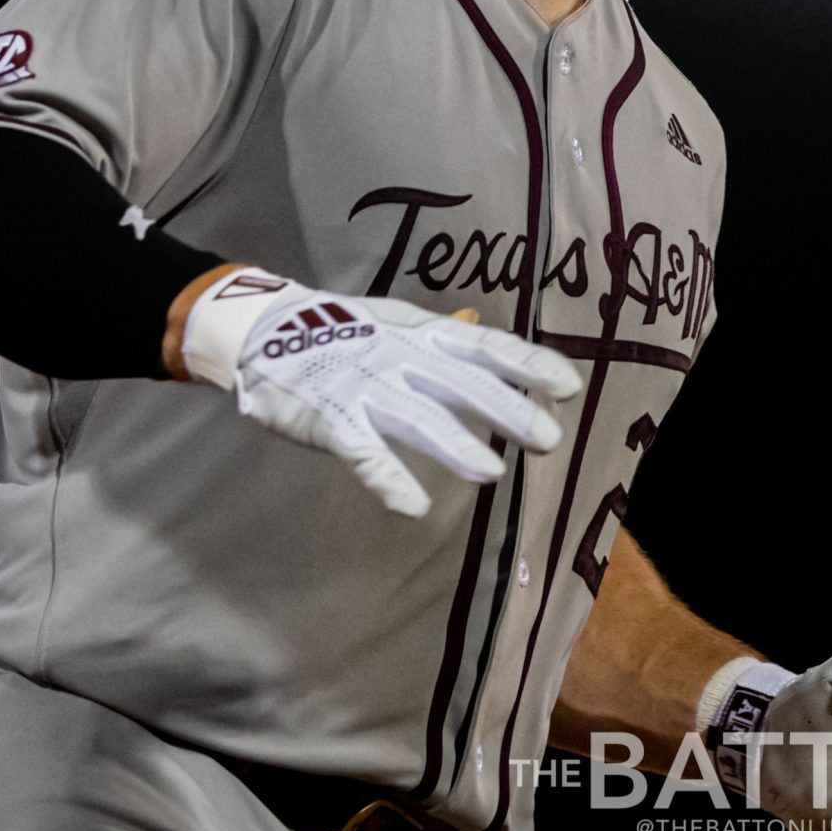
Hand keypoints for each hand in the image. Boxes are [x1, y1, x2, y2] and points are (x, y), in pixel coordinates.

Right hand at [176, 268, 581, 516]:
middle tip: (549, 439)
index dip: (525, 364)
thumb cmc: (342, 333)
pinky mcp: (329, 419)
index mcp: (419, 333)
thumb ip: (443, 337)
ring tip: (491, 474)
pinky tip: (412, 505)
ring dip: (452, 444)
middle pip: (458, 383)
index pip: (482, 346)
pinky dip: (386, 477)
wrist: (263, 332)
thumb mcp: (396, 325)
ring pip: (414, 416)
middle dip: (504, 410)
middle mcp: (398, 357)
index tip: (568, 386)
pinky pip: (361, 451)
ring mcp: (362, 387)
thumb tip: (484, 330)